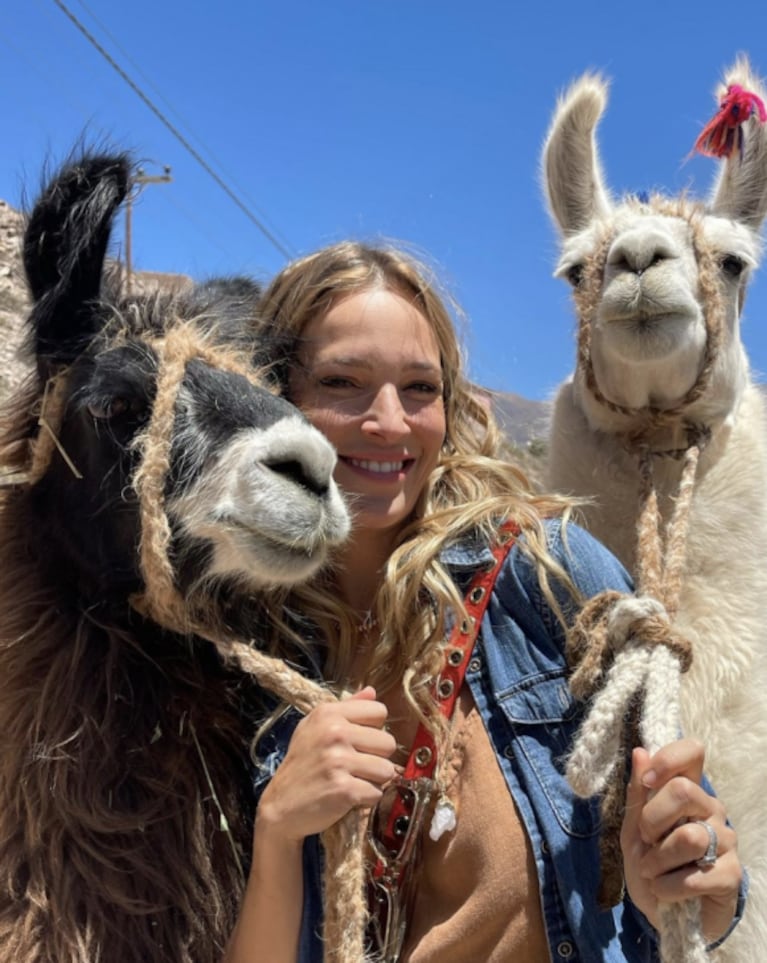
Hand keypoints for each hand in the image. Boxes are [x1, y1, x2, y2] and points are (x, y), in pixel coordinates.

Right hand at [255, 686, 397, 843]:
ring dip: (374, 781)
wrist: (279, 806)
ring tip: (351, 781)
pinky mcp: (344, 789)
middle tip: (354, 766)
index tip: (358, 742)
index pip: (379, 711)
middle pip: (388, 742)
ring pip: (387, 770)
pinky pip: (377, 792)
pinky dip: (366, 800)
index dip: (373, 729)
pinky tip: (347, 797)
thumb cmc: (302, 764)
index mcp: (328, 713)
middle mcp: (334, 732)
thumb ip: (347, 707)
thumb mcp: (315, 727)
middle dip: (376, 758)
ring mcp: (338, 760)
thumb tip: (372, 691)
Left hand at [621, 739, 742, 944]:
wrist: (662, 914)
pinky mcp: (732, 875)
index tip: (646, 781)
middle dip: (651, 819)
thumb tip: (639, 751)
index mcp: (688, 791)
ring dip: (657, 860)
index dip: (667, 759)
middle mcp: (711, 809)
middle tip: (645, 841)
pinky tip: (666, 892)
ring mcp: (726, 841)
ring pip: (689, 836)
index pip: (692, 752)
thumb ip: (637, 794)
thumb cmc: (649, 866)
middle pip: (683, 790)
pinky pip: (695, 875)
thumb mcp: (633, 830)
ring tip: (652, 872)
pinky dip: (668, 887)